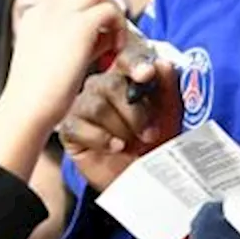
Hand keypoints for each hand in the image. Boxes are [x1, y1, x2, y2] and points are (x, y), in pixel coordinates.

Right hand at [0, 0, 129, 137]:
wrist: (27, 110)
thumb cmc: (40, 98)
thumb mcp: (55, 62)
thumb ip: (78, 44)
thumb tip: (104, 38)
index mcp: (35, 16)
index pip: (73, 2)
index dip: (92, 19)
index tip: (100, 45)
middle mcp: (46, 8)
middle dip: (107, 13)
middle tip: (114, 43)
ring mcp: (62, 13)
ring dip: (114, 18)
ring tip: (115, 49)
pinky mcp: (80, 24)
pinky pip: (111, 11)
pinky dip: (119, 28)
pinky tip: (114, 54)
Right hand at [57, 28, 180, 191]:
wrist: (141, 178)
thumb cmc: (155, 142)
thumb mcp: (169, 115)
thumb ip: (168, 86)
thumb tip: (162, 63)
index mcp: (126, 76)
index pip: (127, 59)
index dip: (136, 64)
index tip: (147, 75)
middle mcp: (102, 86)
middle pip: (112, 84)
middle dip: (135, 113)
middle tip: (149, 134)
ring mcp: (83, 105)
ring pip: (97, 106)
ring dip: (121, 129)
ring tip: (131, 144)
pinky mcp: (70, 128)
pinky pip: (80, 126)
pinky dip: (102, 140)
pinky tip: (116, 148)